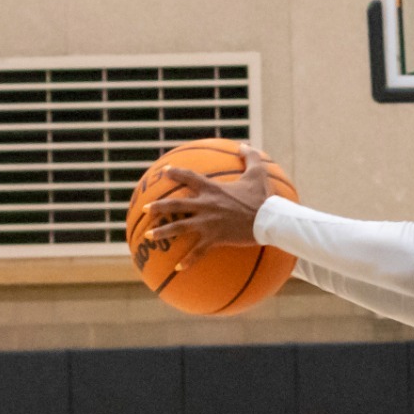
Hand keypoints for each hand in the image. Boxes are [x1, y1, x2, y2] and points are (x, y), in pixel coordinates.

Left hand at [144, 144, 277, 271]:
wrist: (269, 220)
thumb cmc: (264, 198)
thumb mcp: (258, 174)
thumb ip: (250, 157)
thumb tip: (244, 145)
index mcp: (212, 189)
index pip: (188, 177)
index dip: (174, 173)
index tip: (163, 172)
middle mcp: (205, 205)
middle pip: (175, 204)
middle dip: (158, 207)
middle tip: (145, 209)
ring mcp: (208, 223)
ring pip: (179, 227)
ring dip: (162, 232)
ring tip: (148, 236)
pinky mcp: (215, 238)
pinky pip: (198, 252)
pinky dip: (188, 261)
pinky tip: (177, 268)